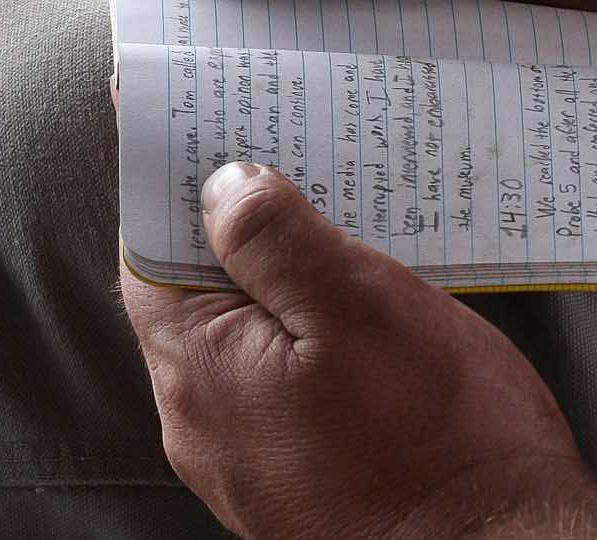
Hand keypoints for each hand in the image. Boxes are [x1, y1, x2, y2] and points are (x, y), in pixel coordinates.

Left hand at [120, 163, 596, 539]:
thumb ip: (276, 241)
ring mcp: (246, 461)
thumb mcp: (361, 309)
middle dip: (233, 224)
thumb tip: (221, 185)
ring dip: (276, 284)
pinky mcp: (294, 480)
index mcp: (199, 370)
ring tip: (335, 229)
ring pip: (240, 341)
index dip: (172, 178)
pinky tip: (355, 316)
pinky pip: (276, 386)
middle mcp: (202, 425)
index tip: (192, 116)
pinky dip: (303, 339)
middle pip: (193, 292)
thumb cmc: (446, 443)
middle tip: (286, 154)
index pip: (151, 246)